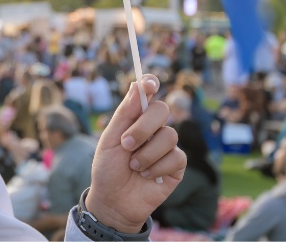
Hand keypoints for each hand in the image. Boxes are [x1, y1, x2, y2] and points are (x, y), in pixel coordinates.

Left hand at [85, 75, 185, 232]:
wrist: (113, 201)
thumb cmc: (108, 168)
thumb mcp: (109, 140)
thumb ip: (124, 114)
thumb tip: (136, 85)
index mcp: (135, 117)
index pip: (148, 93)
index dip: (150, 84)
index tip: (149, 84)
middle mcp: (153, 128)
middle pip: (162, 110)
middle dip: (143, 127)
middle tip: (126, 143)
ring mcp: (166, 145)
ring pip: (170, 135)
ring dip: (147, 153)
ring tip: (133, 166)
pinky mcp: (177, 165)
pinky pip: (176, 156)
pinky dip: (157, 167)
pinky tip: (147, 176)